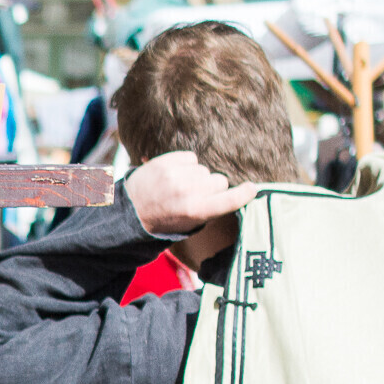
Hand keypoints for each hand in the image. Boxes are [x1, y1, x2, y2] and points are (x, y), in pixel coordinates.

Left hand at [123, 151, 258, 238]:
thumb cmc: (164, 221)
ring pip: (204, 169)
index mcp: (195, 211)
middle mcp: (188, 191)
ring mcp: (176, 174)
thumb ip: (211, 210)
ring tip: (180, 188)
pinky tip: (175, 176)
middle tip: (195, 197)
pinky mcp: (166, 161)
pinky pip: (191, 158)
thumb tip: (234, 193)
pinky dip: (186, 165)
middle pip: (219, 180)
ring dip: (197, 177)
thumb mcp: (189, 225)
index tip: (252, 189)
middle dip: (212, 188)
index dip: (244, 194)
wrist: (130, 212)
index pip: (230, 199)